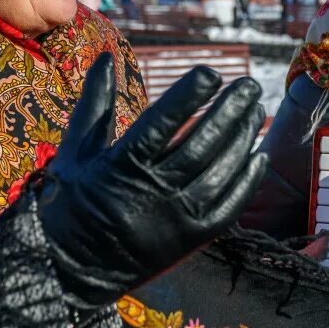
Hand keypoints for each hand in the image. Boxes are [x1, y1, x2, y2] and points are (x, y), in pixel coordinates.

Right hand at [35, 53, 267, 307]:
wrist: (69, 270)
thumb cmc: (70, 203)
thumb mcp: (75, 151)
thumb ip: (95, 104)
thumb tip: (105, 58)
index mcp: (120, 167)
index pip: (160, 125)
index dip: (188, 97)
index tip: (212, 72)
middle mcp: (151, 192)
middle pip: (200, 145)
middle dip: (228, 112)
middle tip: (249, 85)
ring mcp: (173, 219)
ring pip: (218, 173)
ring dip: (242, 140)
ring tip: (255, 111)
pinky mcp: (189, 242)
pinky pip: (227, 209)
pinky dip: (246, 182)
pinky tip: (259, 156)